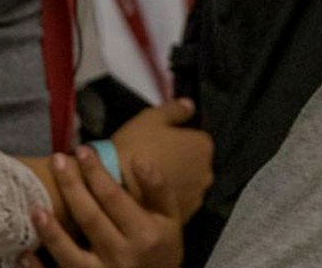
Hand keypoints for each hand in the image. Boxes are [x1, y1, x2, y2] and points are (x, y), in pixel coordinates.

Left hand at [20, 148, 182, 267]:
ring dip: (51, 232)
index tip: (82, 150)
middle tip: (56, 160)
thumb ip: (158, 189)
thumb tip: (138, 159)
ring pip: (70, 253)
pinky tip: (24, 253)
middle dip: (71, 187)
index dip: (96, 173)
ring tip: (34, 206)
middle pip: (90, 218)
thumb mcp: (170, 218)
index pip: (114, 197)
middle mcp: (122, 255)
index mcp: (144, 233)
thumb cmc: (161, 247)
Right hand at [111, 97, 213, 219]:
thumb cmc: (135, 147)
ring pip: (188, 183)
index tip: (159, 143)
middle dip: (180, 161)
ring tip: (149, 181)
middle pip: (195, 162)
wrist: (114, 188)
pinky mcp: (184, 216)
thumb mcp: (151, 118)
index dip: (177, 139)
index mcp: (204, 146)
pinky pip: (178, 201)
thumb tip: (191, 104)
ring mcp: (197, 196)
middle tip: (154, 160)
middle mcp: (208, 172)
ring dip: (176, 180)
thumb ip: (175, 109)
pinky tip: (150, 197)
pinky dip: (169, 198)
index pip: (196, 138)